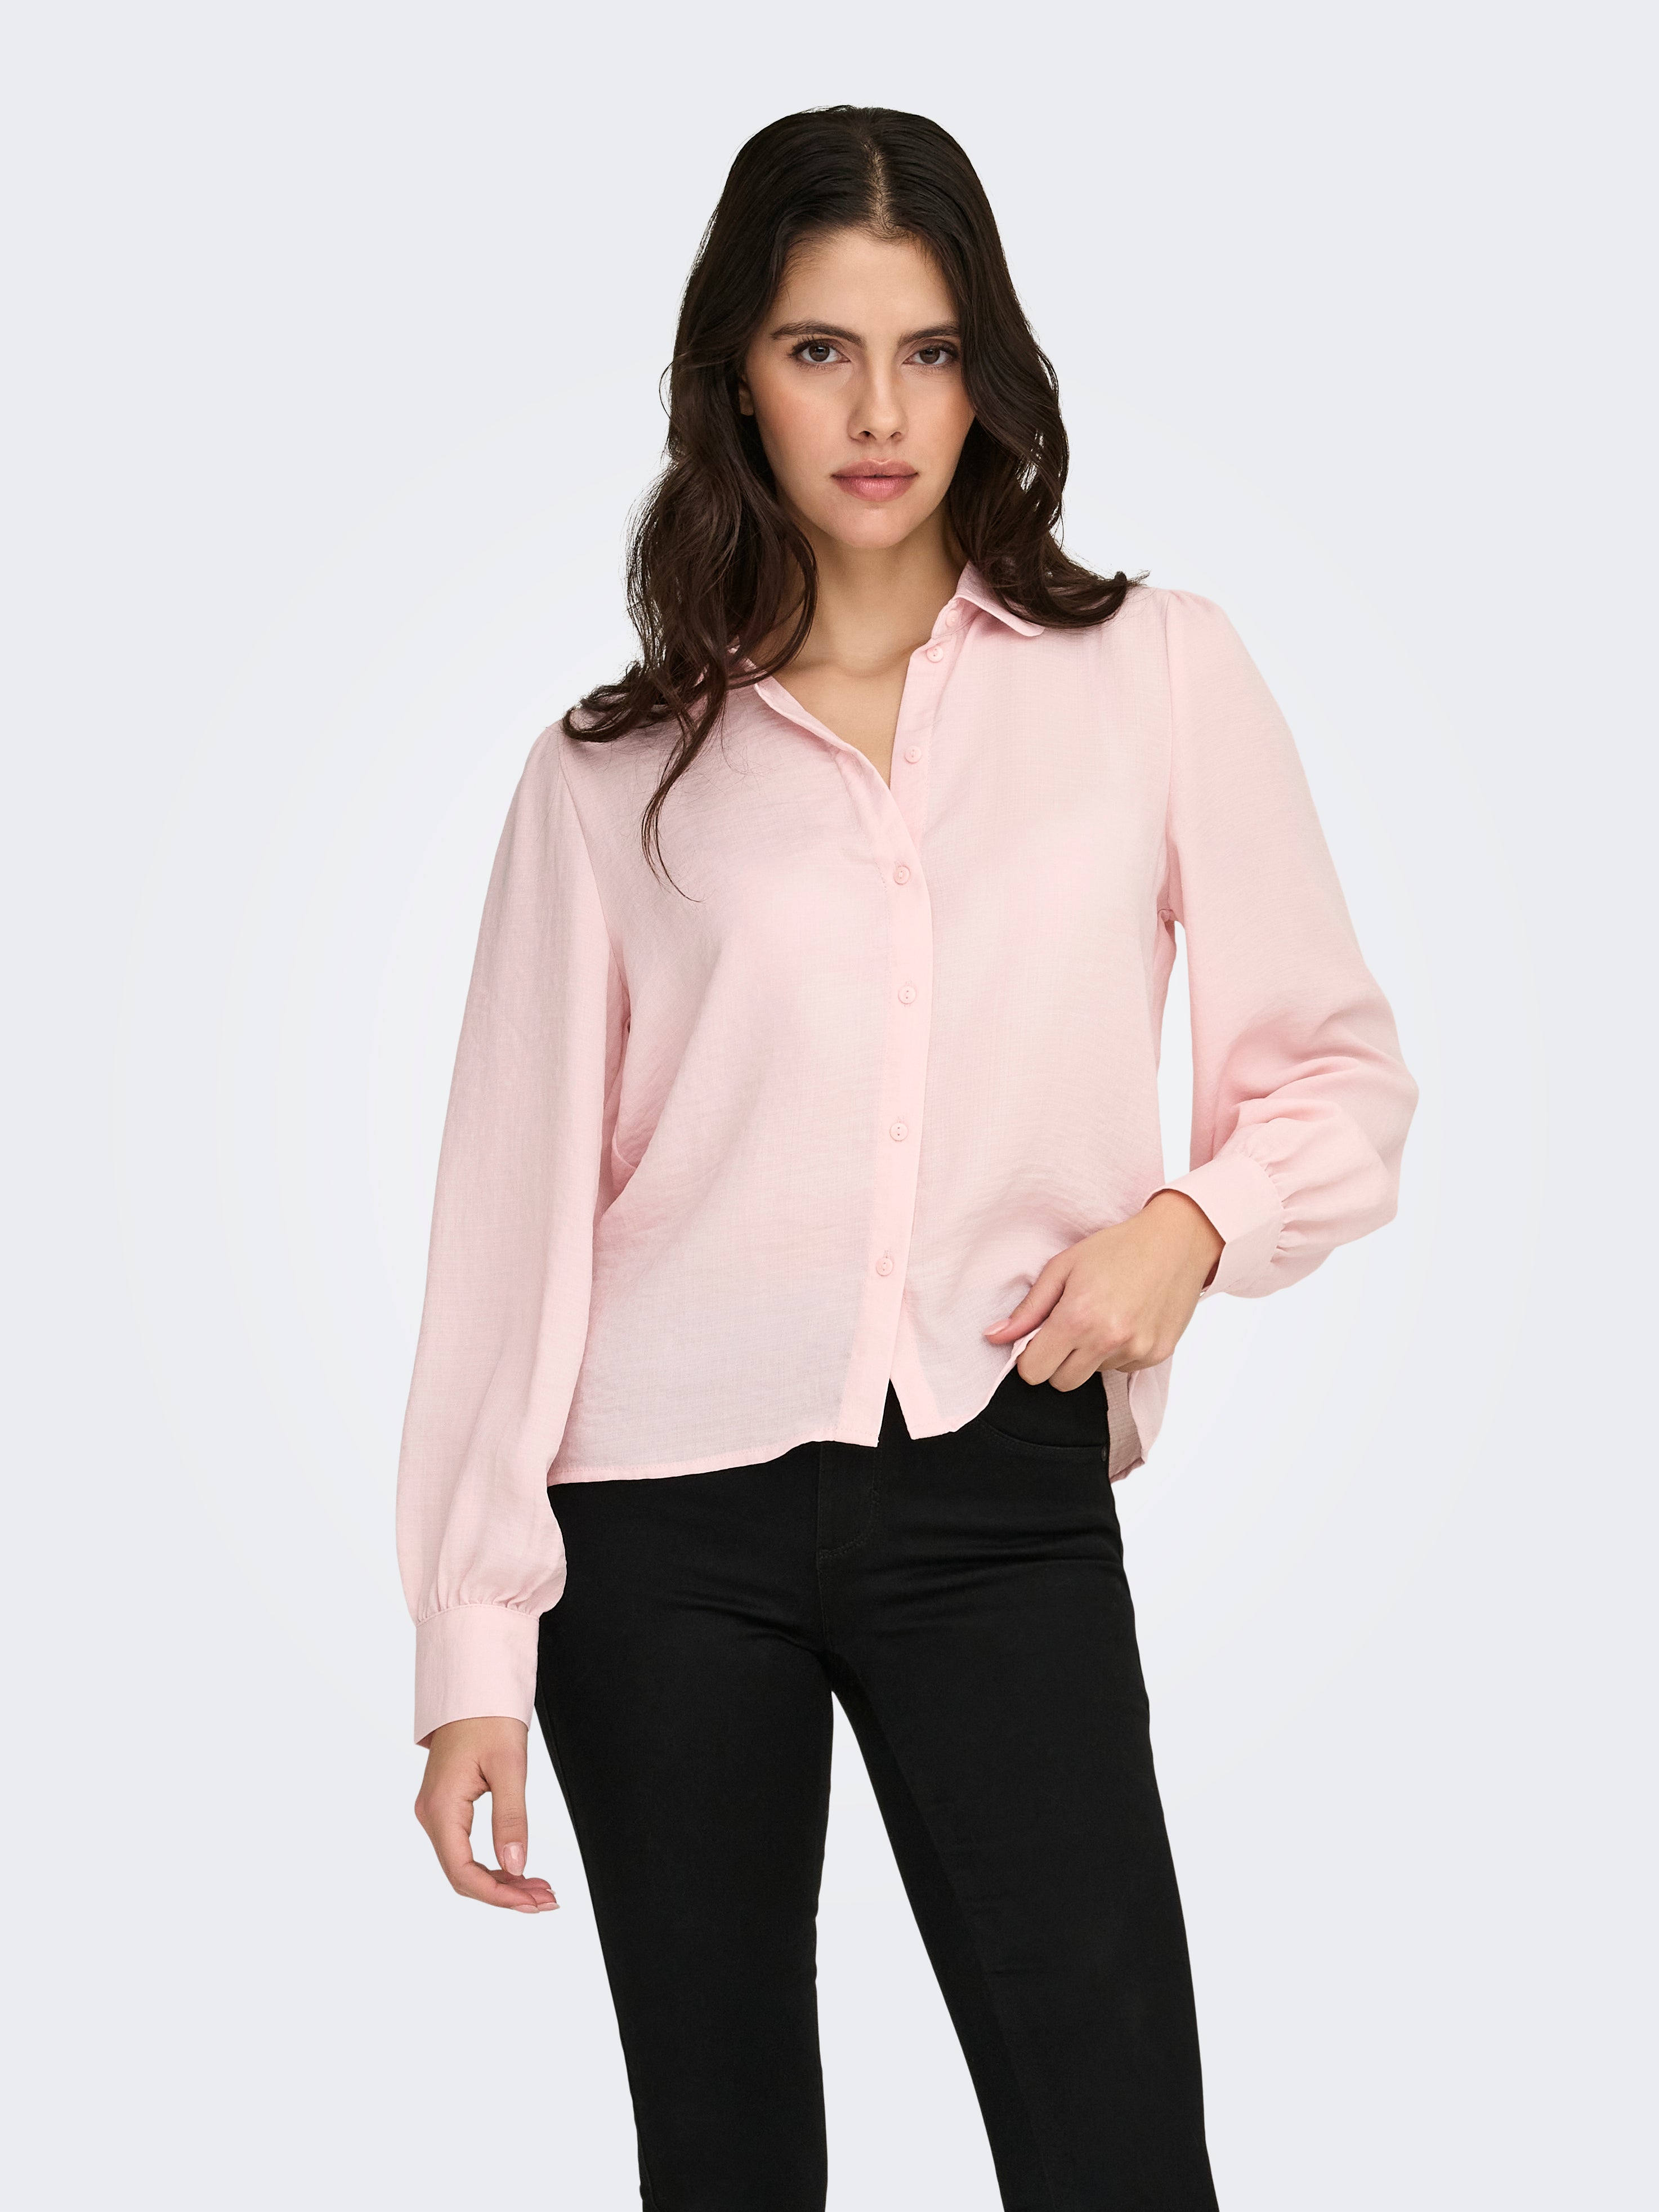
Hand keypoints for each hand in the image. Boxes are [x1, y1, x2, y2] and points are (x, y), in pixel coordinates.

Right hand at [414, 1716, 559, 1913]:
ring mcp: (435, 1812)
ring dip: (502, 1881)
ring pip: (464, 1865)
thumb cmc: (490, 1719)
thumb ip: (511, 1818)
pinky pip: (464, 1848)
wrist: (474, 1688)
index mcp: (441, 1808)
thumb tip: (516, 1867)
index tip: (534, 1902)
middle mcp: (431, 1815)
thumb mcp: (509, 1767)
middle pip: (463, 1874)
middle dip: (505, 1893)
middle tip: (547, 1900)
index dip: (498, 1894)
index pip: (463, 1872)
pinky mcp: (446, 1807)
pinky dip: (493, 1863)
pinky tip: (520, 1870)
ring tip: (541, 1890)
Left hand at [982, 1191, 1223, 1385]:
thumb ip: (1028, 1309)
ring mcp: (1136, 1351)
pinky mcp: (1157, 1355)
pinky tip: (1127, 1319)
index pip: (1034, 1372)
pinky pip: (1122, 1368)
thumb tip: (994, 1337)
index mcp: (1078, 1318)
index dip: (1030, 1357)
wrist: (1177, 1241)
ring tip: (1104, 1315)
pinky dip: (1118, 1351)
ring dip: (1090, 1354)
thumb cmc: (1117, 1247)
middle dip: (1057, 1361)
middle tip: (1069, 1326)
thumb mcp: (1063, 1267)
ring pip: (1093, 1375)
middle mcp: (1108, 1340)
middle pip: (1061, 1382)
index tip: (1038, 1338)